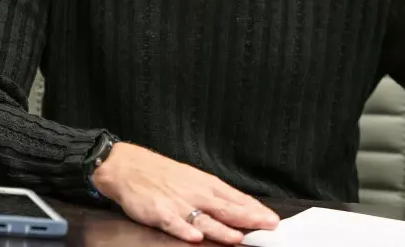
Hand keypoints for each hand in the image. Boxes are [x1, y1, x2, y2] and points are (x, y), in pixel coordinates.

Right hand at [91, 142, 278, 243]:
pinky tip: (195, 237)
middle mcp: (196, 194)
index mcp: (207, 185)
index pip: (236, 199)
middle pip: (226, 208)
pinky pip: (173, 223)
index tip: (273, 221)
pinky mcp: (159, 212)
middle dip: (248, 219)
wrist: (131, 166)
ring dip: (221, 229)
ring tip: (237, 237)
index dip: (256, 210)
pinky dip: (184, 230)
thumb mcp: (195, 179)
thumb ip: (217, 196)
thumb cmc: (165, 174)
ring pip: (204, 219)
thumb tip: (243, 208)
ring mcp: (178, 203)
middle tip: (267, 227)